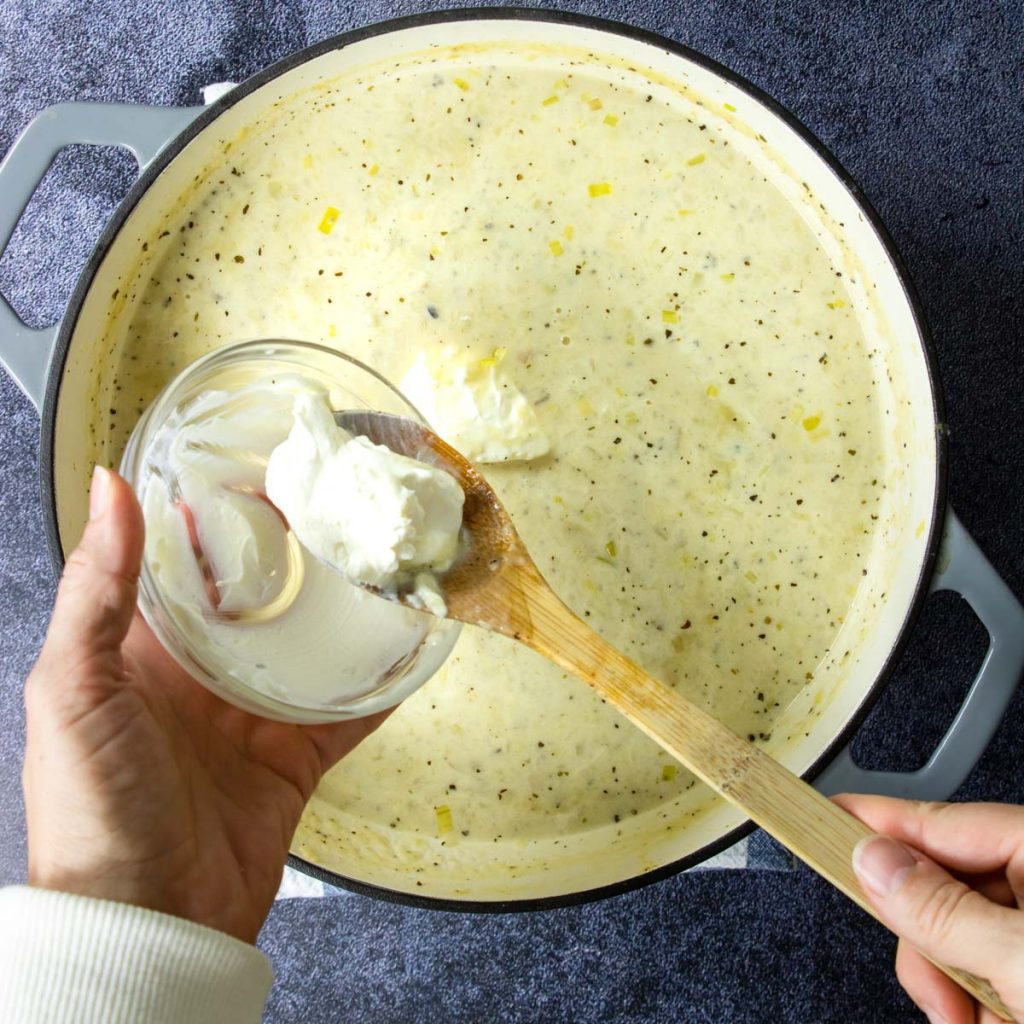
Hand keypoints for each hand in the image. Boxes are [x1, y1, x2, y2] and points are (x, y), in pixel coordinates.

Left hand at [23, 467, 385, 942]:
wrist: (147, 922)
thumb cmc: (93, 807)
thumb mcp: (77, 687)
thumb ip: (97, 589)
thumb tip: (109, 488)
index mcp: (143, 653)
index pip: (180, 568)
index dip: (212, 520)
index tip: (252, 471)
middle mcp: (200, 677)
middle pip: (256, 604)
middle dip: (290, 560)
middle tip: (333, 509)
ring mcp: (252, 718)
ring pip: (309, 651)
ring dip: (342, 616)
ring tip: (380, 565)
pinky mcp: (294, 759)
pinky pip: (348, 713)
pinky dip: (380, 685)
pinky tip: (410, 648)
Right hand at [836, 793, 1023, 1022]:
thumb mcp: (1022, 957)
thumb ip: (943, 908)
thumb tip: (873, 861)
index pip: (937, 819)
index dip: (876, 822)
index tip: (822, 815)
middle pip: (938, 888)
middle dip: (928, 949)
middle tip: (940, 997)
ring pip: (953, 937)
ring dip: (953, 992)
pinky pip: (979, 969)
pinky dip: (978, 1005)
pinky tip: (997, 1023)